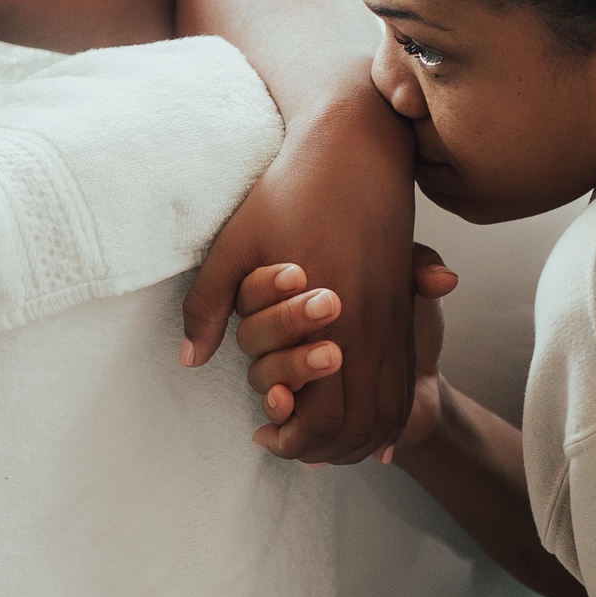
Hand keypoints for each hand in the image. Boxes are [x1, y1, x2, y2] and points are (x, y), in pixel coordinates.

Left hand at [181, 91, 419, 462]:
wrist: (359, 146)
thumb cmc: (288, 190)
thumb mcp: (233, 246)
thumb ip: (208, 305)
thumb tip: (190, 360)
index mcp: (328, 320)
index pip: (319, 415)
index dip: (290, 439)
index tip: (262, 435)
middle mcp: (371, 328)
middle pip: (358, 426)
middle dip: (322, 449)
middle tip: (286, 445)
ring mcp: (394, 320)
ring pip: (388, 411)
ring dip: (357, 439)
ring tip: (319, 441)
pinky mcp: (405, 307)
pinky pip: (404, 382)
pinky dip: (386, 414)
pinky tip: (358, 415)